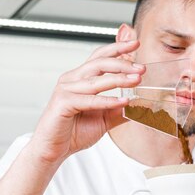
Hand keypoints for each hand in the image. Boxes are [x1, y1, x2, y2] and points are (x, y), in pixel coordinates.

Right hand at [29, 40, 143, 165]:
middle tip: (141, 68)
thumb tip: (139, 105)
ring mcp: (66, 90)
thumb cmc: (72, 133)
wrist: (53, 150)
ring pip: (96, 80)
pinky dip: (107, 100)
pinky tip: (122, 101)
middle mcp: (71, 80)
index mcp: (79, 78)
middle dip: (122, 64)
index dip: (117, 48)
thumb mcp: (103, 119)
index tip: (135, 44)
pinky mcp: (63, 103)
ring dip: (119, 79)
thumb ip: (119, 110)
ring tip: (136, 80)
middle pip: (99, 63)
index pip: (99, 57)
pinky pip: (89, 100)